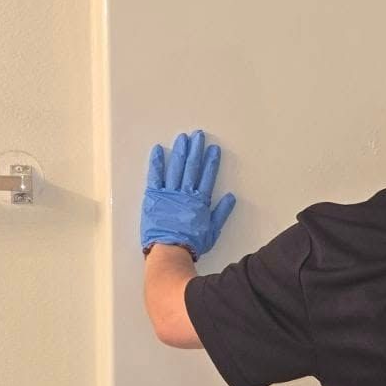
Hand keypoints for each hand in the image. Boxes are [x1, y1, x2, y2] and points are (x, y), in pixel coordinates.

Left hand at [141, 130, 235, 257]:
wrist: (170, 250)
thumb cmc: (191, 244)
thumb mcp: (212, 231)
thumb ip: (221, 212)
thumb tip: (231, 198)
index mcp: (200, 201)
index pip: (207, 176)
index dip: (211, 161)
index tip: (213, 149)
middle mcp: (186, 193)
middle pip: (192, 167)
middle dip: (196, 150)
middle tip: (198, 135)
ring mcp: (169, 193)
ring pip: (176, 167)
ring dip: (180, 151)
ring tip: (183, 138)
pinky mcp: (154, 196)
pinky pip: (155, 176)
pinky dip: (156, 162)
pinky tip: (157, 150)